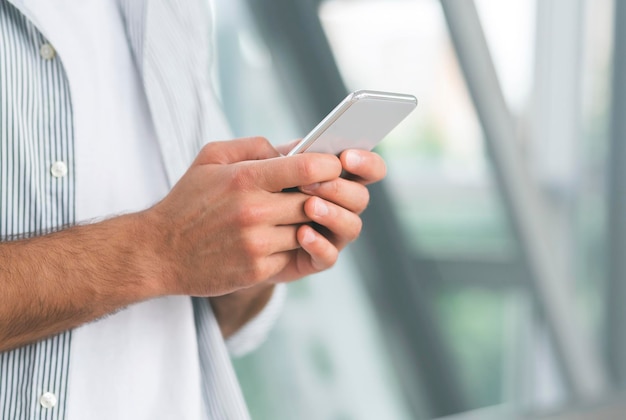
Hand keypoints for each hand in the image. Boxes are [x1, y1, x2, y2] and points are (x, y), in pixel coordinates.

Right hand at [143, 137, 341, 296]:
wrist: (158, 252)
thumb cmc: (187, 201)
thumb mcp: (211, 158)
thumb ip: (255, 147)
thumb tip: (295, 148)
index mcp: (244, 178)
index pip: (307, 167)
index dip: (329, 165)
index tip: (332, 166)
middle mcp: (253, 211)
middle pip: (314, 201)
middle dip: (320, 196)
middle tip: (317, 192)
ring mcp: (257, 244)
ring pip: (307, 230)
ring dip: (304, 223)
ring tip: (288, 217)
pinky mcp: (258, 270)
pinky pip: (292, 254)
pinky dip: (288, 247)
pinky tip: (271, 240)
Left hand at [271, 149, 385, 279]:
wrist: (239, 233)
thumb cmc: (258, 190)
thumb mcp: (271, 165)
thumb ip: (291, 154)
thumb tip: (303, 147)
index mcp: (339, 178)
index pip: (369, 169)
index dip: (367, 163)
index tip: (346, 157)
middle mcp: (343, 206)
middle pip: (361, 197)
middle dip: (339, 188)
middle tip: (311, 183)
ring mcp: (333, 234)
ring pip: (351, 226)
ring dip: (333, 214)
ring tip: (309, 206)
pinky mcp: (318, 258)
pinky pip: (329, 256)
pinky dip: (319, 244)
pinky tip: (301, 234)